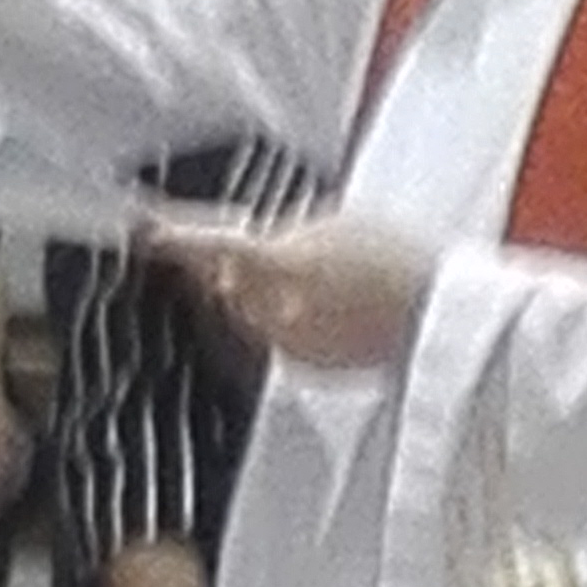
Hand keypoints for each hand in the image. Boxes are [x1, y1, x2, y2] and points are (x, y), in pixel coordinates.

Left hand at [146, 206, 432, 371]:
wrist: (442, 316)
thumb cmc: (405, 263)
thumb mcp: (337, 221)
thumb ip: (280, 233)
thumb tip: (255, 243)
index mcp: (281, 265)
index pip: (208, 245)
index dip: (171, 233)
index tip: (145, 224)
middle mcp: (276, 313)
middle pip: (221, 282)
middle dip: (221, 264)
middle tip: (248, 245)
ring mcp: (288, 344)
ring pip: (246, 311)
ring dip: (256, 292)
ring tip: (312, 274)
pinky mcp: (306, 365)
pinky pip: (275, 335)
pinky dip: (285, 318)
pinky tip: (324, 304)